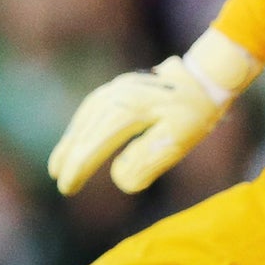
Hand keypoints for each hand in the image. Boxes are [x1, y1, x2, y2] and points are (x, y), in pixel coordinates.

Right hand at [49, 21, 264, 198]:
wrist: (207, 76)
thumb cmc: (196, 111)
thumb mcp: (179, 140)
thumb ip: (147, 160)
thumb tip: (118, 178)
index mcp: (129, 111)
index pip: (95, 145)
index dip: (78, 168)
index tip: (66, 188)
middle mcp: (117, 96)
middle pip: (85, 130)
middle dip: (69, 156)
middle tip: (57, 178)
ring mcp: (117, 88)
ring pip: (85, 117)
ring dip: (71, 140)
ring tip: (58, 162)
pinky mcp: (121, 86)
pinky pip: (91, 108)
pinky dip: (80, 125)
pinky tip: (77, 137)